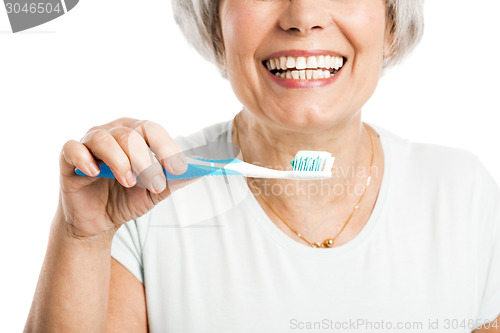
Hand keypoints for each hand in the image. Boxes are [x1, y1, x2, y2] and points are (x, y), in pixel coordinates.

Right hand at [59, 118, 189, 237]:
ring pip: (105, 139)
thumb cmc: (126, 199)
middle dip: (146, 160)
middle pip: (131, 134)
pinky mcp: (68, 158)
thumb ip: (173, 181)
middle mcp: (113, 133)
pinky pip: (73, 149)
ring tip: (129, 182)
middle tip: (155, 183)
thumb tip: (197, 172)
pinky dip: (85, 159)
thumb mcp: (154, 192)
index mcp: (136, 135)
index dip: (166, 147)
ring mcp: (89, 143)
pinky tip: (95, 173)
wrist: (98, 221)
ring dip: (121, 162)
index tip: (177, 168)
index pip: (152, 130)